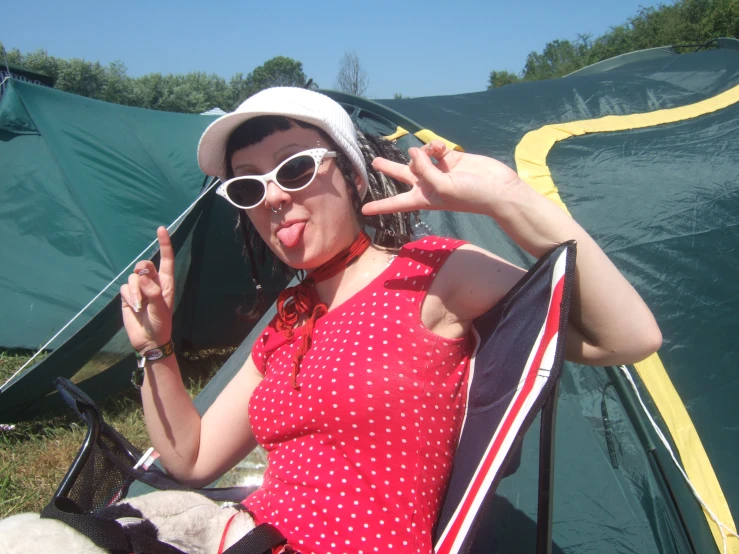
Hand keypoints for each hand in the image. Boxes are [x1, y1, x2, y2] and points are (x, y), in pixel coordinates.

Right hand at [120, 227, 174, 352]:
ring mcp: (139, 289)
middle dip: (142, 272)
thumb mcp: (160, 309)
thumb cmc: (160, 324)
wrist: (148, 340)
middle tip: (144, 288)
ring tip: (141, 306)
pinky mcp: (128, 296)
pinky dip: (128, 297)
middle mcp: (152, 282)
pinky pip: (124, 288)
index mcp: (166, 283)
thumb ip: (153, 291)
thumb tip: (142, 275)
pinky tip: (134, 308)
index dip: (164, 244)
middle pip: (144, 265)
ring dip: (135, 292)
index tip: (161, 229)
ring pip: (132, 277)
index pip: (166, 259)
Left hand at [362, 141, 522, 216]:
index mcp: (423, 199)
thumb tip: (414, 151)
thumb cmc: (469, 196)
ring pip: (419, 157)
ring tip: (433, 151)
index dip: (380, 206)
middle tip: (375, 162)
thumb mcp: (442, 187)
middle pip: (402, 175)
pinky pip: (434, 149)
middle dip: (389, 168)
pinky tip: (440, 147)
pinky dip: (434, 146)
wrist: (497, 189)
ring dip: (422, 151)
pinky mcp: (450, 158)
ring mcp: (439, 170)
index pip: (396, 203)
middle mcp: (428, 185)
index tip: (364, 211)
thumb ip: (424, 169)